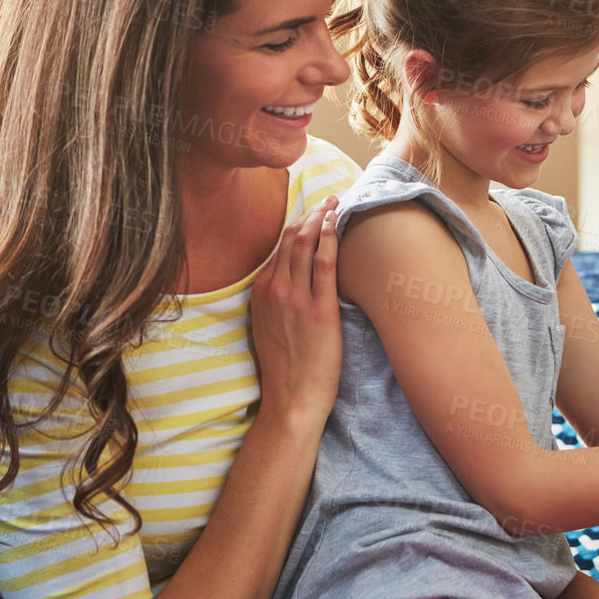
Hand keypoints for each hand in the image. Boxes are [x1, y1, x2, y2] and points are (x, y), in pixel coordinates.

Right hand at [249, 195, 341, 425]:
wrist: (291, 399)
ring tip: (336, 204)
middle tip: (327, 199)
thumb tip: (294, 283)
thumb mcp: (269, 328)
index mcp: (260, 293)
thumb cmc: (286, 369)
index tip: (312, 212)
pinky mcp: (318, 309)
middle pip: (291, 239)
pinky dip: (329, 238)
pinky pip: (324, 263)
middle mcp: (274, 290)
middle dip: (310, 214)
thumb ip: (277, 302)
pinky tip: (337, 224)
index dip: (297, 225)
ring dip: (321, 219)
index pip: (279, 248)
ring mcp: (295, 298)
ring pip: (305, 245)